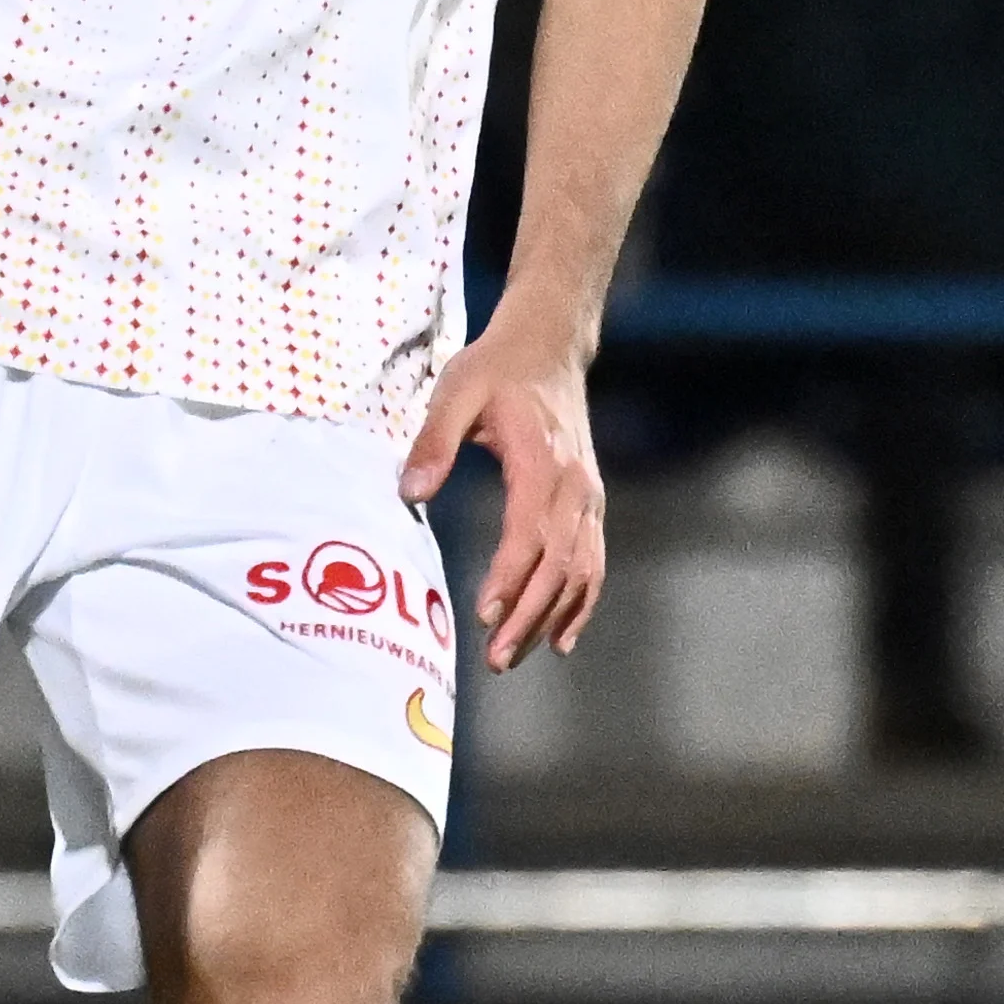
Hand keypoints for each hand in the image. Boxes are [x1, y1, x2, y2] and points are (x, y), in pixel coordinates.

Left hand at [399, 327, 606, 671]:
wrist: (550, 345)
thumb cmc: (496, 368)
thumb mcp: (455, 391)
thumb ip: (432, 442)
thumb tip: (409, 494)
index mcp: (542, 461)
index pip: (530, 533)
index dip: (509, 578)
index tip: (483, 614)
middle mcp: (576, 486)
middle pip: (559, 564)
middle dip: (528, 616)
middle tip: (495, 659)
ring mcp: (589, 496)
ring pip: (580, 571)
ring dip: (551, 618)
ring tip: (516, 656)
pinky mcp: (590, 502)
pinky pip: (593, 561)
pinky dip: (581, 603)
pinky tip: (561, 637)